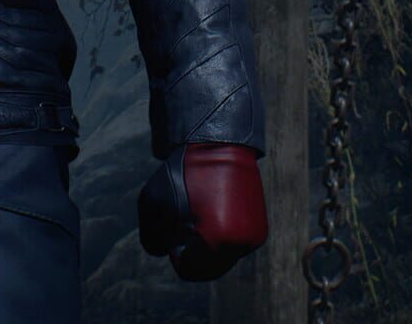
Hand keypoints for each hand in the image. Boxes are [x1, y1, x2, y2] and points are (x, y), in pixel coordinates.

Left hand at [137, 142, 267, 280]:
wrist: (218, 143)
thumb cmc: (183, 173)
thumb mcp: (152, 205)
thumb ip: (152, 240)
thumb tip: (166, 252)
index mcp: (219, 241)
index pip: (188, 268)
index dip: (175, 246)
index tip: (177, 218)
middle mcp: (243, 243)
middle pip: (206, 269)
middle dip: (192, 249)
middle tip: (187, 216)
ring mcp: (254, 237)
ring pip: (220, 259)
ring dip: (207, 244)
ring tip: (203, 210)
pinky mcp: (260, 229)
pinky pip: (232, 248)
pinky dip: (221, 237)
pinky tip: (215, 211)